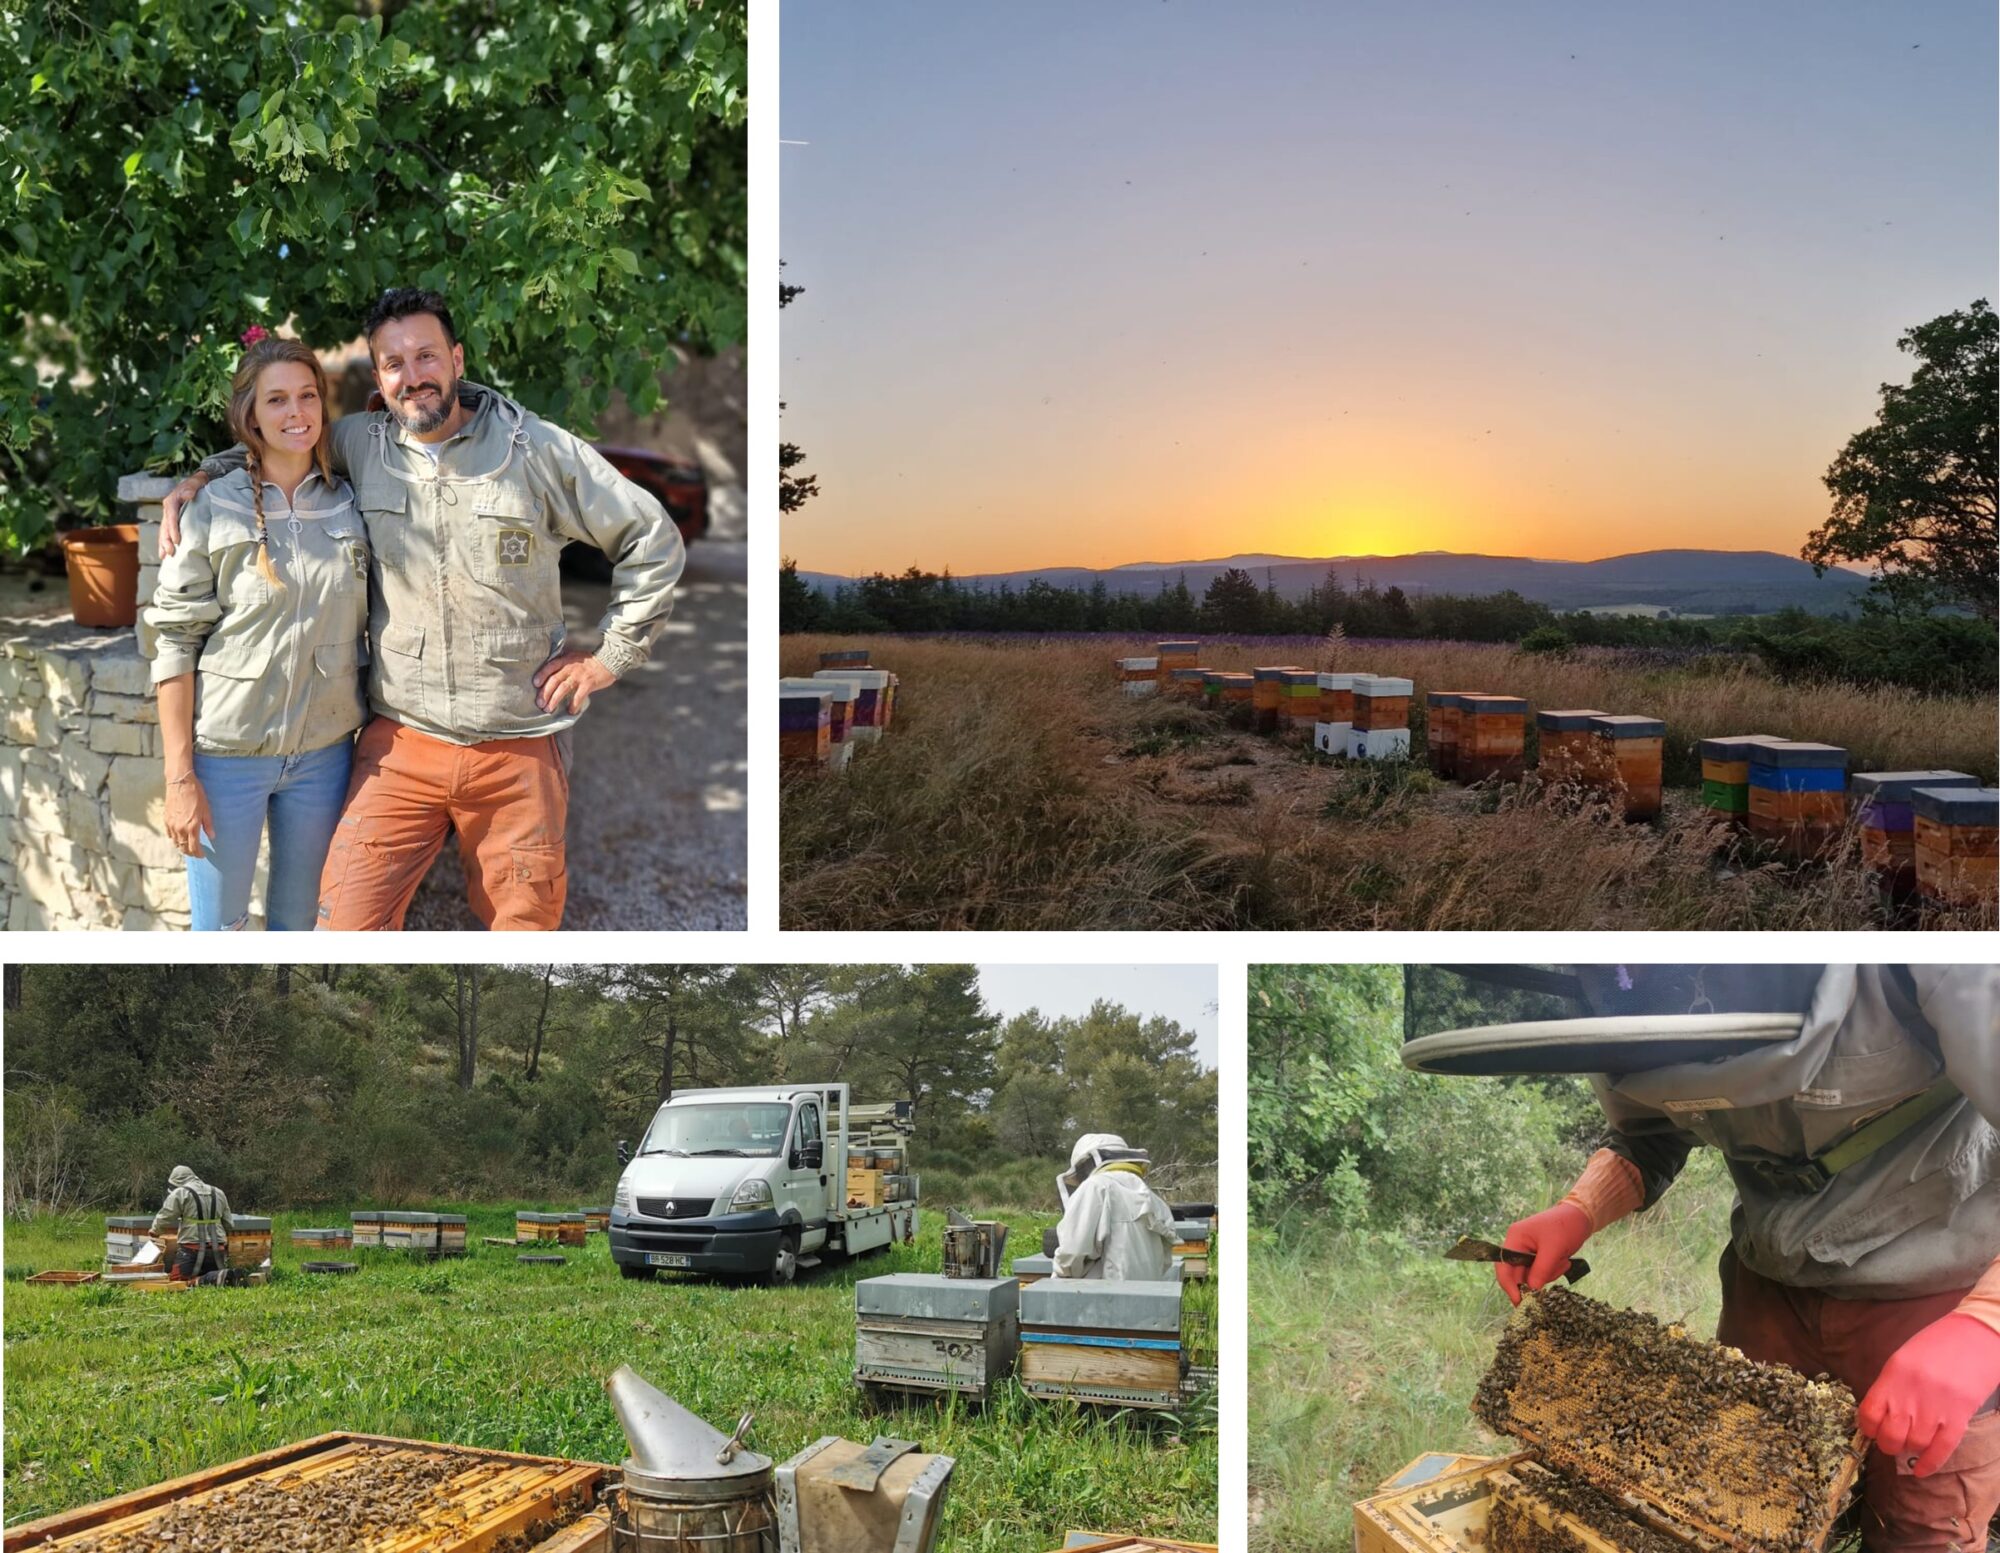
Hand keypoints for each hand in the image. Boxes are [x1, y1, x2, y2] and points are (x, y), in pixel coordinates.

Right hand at [158, 474, 207, 557]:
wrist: (199, 481)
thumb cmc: (198, 483)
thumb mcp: (196, 482)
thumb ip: (191, 487)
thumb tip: (188, 495)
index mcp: (171, 501)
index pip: (171, 518)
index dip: (173, 529)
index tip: (177, 540)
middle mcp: (168, 509)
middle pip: (164, 527)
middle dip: (166, 541)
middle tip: (170, 553)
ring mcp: (170, 515)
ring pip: (164, 532)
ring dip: (163, 544)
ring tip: (164, 557)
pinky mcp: (174, 520)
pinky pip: (168, 532)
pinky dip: (166, 542)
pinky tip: (166, 554)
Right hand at [164, 773, 211, 856]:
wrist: (180, 783)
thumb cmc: (196, 795)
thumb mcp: (206, 809)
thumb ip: (208, 825)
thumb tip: (212, 837)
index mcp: (192, 827)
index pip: (194, 847)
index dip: (199, 854)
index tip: (203, 855)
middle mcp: (180, 828)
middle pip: (184, 847)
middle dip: (190, 852)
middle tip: (196, 853)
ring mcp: (171, 824)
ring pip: (176, 842)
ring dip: (182, 847)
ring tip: (189, 847)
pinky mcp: (166, 819)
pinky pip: (170, 834)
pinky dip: (175, 839)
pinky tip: (179, 838)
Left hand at [534, 650, 614, 714]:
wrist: (609, 661)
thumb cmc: (589, 662)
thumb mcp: (574, 657)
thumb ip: (563, 664)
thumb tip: (550, 677)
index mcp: (566, 660)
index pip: (550, 667)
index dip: (541, 675)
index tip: (535, 684)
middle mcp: (571, 667)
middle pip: (554, 680)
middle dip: (545, 693)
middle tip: (540, 704)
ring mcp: (580, 676)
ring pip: (563, 689)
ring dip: (554, 700)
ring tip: (549, 709)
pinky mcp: (589, 683)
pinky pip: (578, 696)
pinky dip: (573, 705)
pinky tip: (570, 711)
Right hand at [1497, 1201, 1592, 1305]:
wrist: (1581, 1216)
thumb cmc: (1565, 1227)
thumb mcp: (1554, 1249)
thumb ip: (1541, 1270)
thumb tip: (1532, 1290)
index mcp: (1515, 1238)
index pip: (1503, 1266)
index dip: (1509, 1285)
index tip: (1520, 1301)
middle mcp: (1517, 1245)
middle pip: (1518, 1273)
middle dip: (1536, 1279)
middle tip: (1552, 1281)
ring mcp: (1527, 1250)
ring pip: (1532, 1274)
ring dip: (1548, 1274)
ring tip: (1563, 1262)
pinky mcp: (1538, 1255)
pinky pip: (1541, 1271)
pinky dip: (1552, 1270)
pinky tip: (1564, 1261)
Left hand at [1858, 1312, 1999, 1476]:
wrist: (1975, 1338)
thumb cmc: (1937, 1346)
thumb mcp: (1903, 1359)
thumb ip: (1891, 1386)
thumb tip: (1880, 1414)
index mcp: (1893, 1376)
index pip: (1869, 1413)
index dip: (1867, 1427)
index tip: (1871, 1430)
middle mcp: (1911, 1394)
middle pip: (1890, 1434)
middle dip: (1887, 1443)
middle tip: (1890, 1441)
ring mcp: (1936, 1408)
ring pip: (1914, 1444)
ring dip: (1908, 1449)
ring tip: (1909, 1444)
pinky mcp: (1959, 1418)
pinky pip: (1941, 1449)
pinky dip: (1929, 1463)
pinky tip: (1921, 1471)